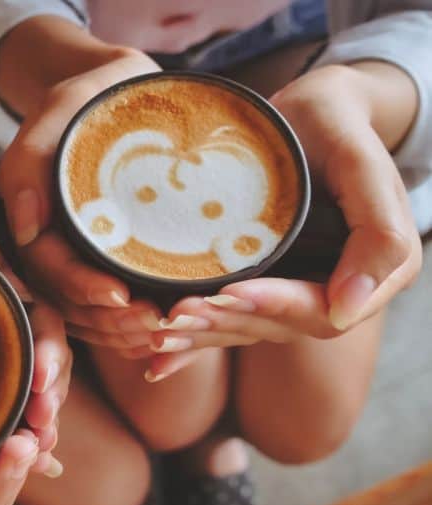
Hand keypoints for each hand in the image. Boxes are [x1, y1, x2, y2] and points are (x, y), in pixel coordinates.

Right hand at [0, 51, 162, 353]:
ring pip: (86, 318)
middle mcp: (48, 250)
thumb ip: (29, 164)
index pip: (50, 267)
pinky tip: (157, 337)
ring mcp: (73, 263)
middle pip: (67, 304)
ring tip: (162, 333)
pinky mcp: (98, 268)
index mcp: (31, 221)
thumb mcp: (55, 116)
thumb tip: (25, 227)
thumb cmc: (86, 103)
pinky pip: (104, 314)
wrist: (117, 95)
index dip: (82, 288)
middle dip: (107, 322)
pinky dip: (127, 332)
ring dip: (120, 334)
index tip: (122, 297)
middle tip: (154, 325)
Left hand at [141, 65, 422, 380]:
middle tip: (173, 318)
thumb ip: (377, 232)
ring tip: (158, 336)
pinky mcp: (265, 285)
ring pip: (248, 330)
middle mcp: (339, 292)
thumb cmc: (335, 123)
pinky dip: (194, 348)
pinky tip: (156, 366)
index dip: (273, 305)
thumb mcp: (359, 159)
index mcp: (376, 272)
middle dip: (224, 324)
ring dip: (203, 339)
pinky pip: (231, 323)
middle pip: (278, 327)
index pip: (321, 310)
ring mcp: (298, 290)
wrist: (313, 110)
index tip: (227, 294)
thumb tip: (349, 309)